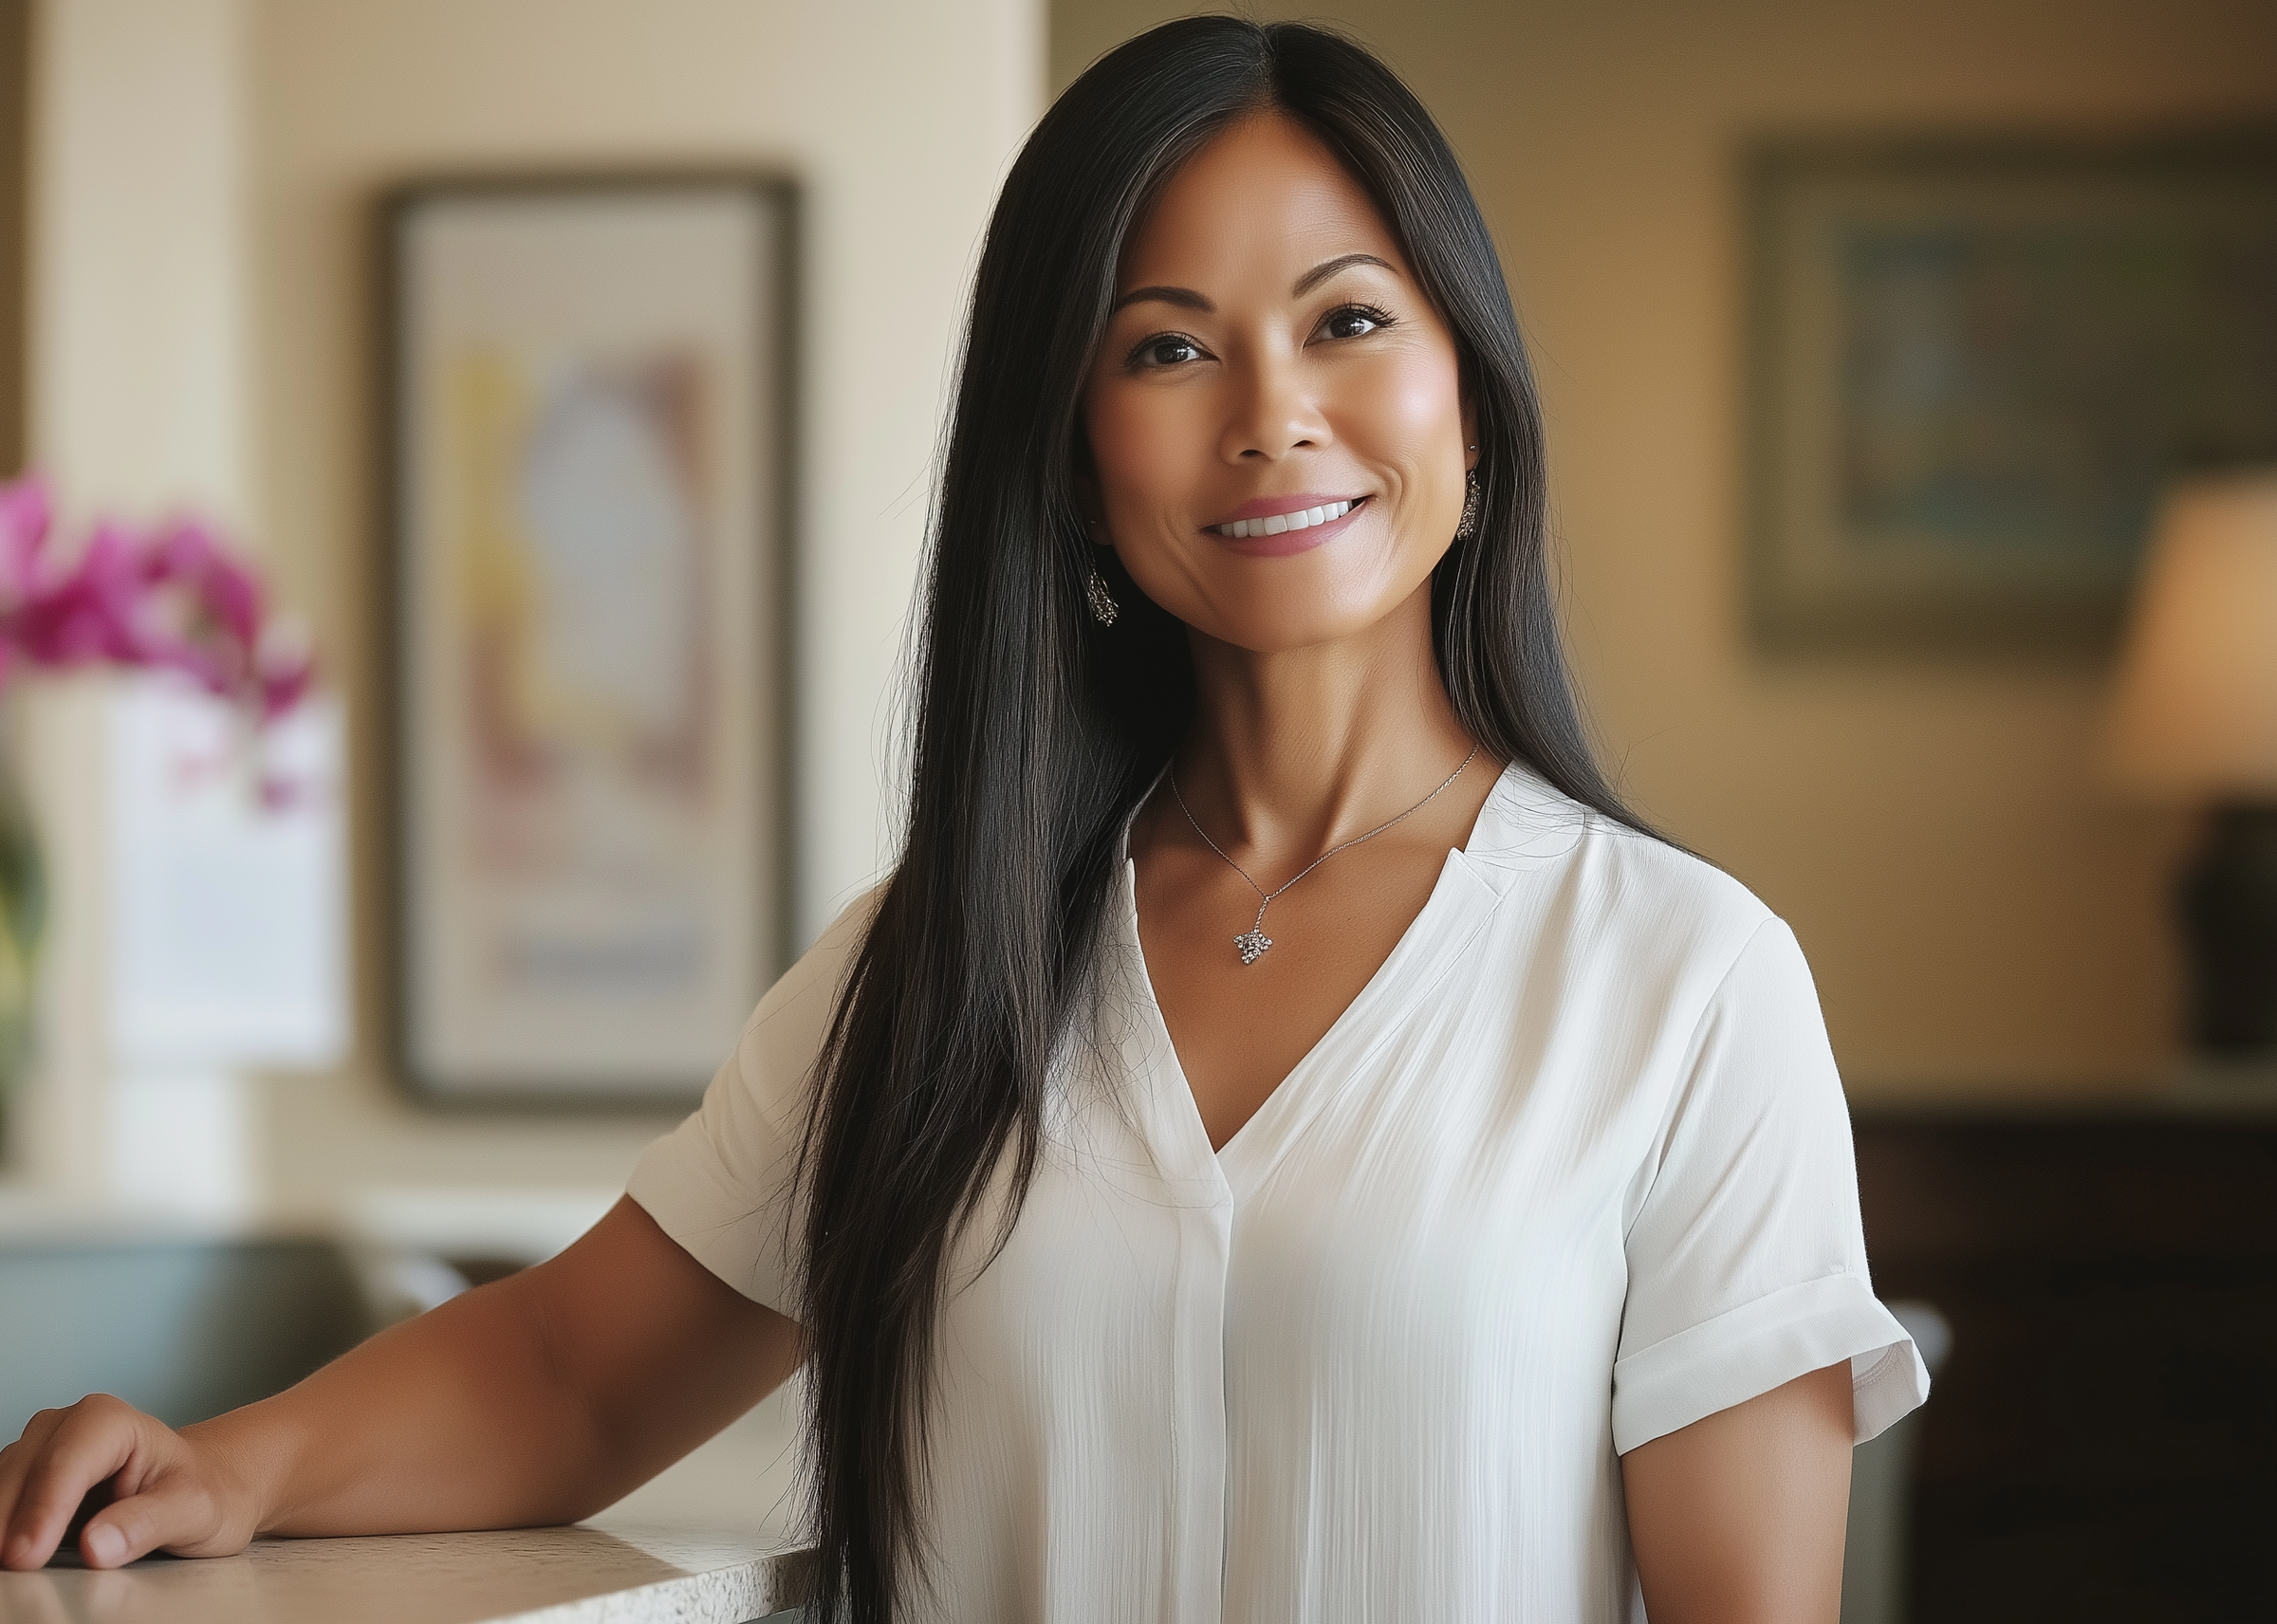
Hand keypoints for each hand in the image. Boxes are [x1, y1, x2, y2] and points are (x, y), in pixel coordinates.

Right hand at [0, 1395, 257, 1569]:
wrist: (208, 1485)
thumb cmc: (204, 1490)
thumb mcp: (194, 1510)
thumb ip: (146, 1524)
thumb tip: (95, 1545)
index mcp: (109, 1422)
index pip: (65, 1464)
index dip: (42, 1511)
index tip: (26, 1556)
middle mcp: (67, 1426)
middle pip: (20, 1473)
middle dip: (8, 1522)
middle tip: (10, 1571)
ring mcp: (41, 1451)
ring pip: (2, 1485)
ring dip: (1, 1525)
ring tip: (9, 1570)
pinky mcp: (27, 1479)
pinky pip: (2, 1501)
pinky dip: (3, 1526)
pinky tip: (10, 1554)